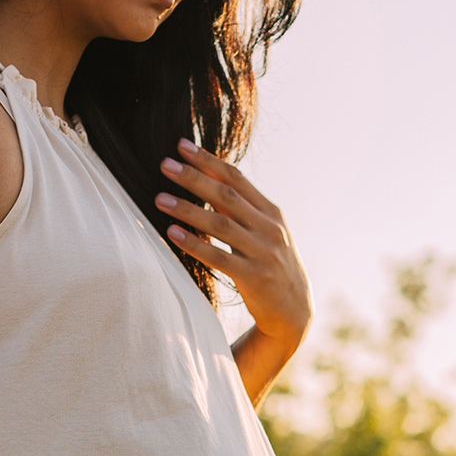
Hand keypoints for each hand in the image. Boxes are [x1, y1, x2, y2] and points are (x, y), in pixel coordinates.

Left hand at [156, 139, 311, 347]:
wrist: (295, 310)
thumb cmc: (271, 265)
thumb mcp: (264, 232)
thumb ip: (240, 209)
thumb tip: (207, 179)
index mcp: (271, 213)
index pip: (236, 178)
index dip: (208, 160)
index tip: (181, 145)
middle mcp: (269, 229)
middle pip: (226, 196)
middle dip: (193, 178)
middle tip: (165, 164)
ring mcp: (263, 253)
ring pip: (220, 224)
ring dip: (187, 209)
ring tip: (159, 199)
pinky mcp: (254, 278)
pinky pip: (218, 257)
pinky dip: (194, 244)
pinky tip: (172, 232)